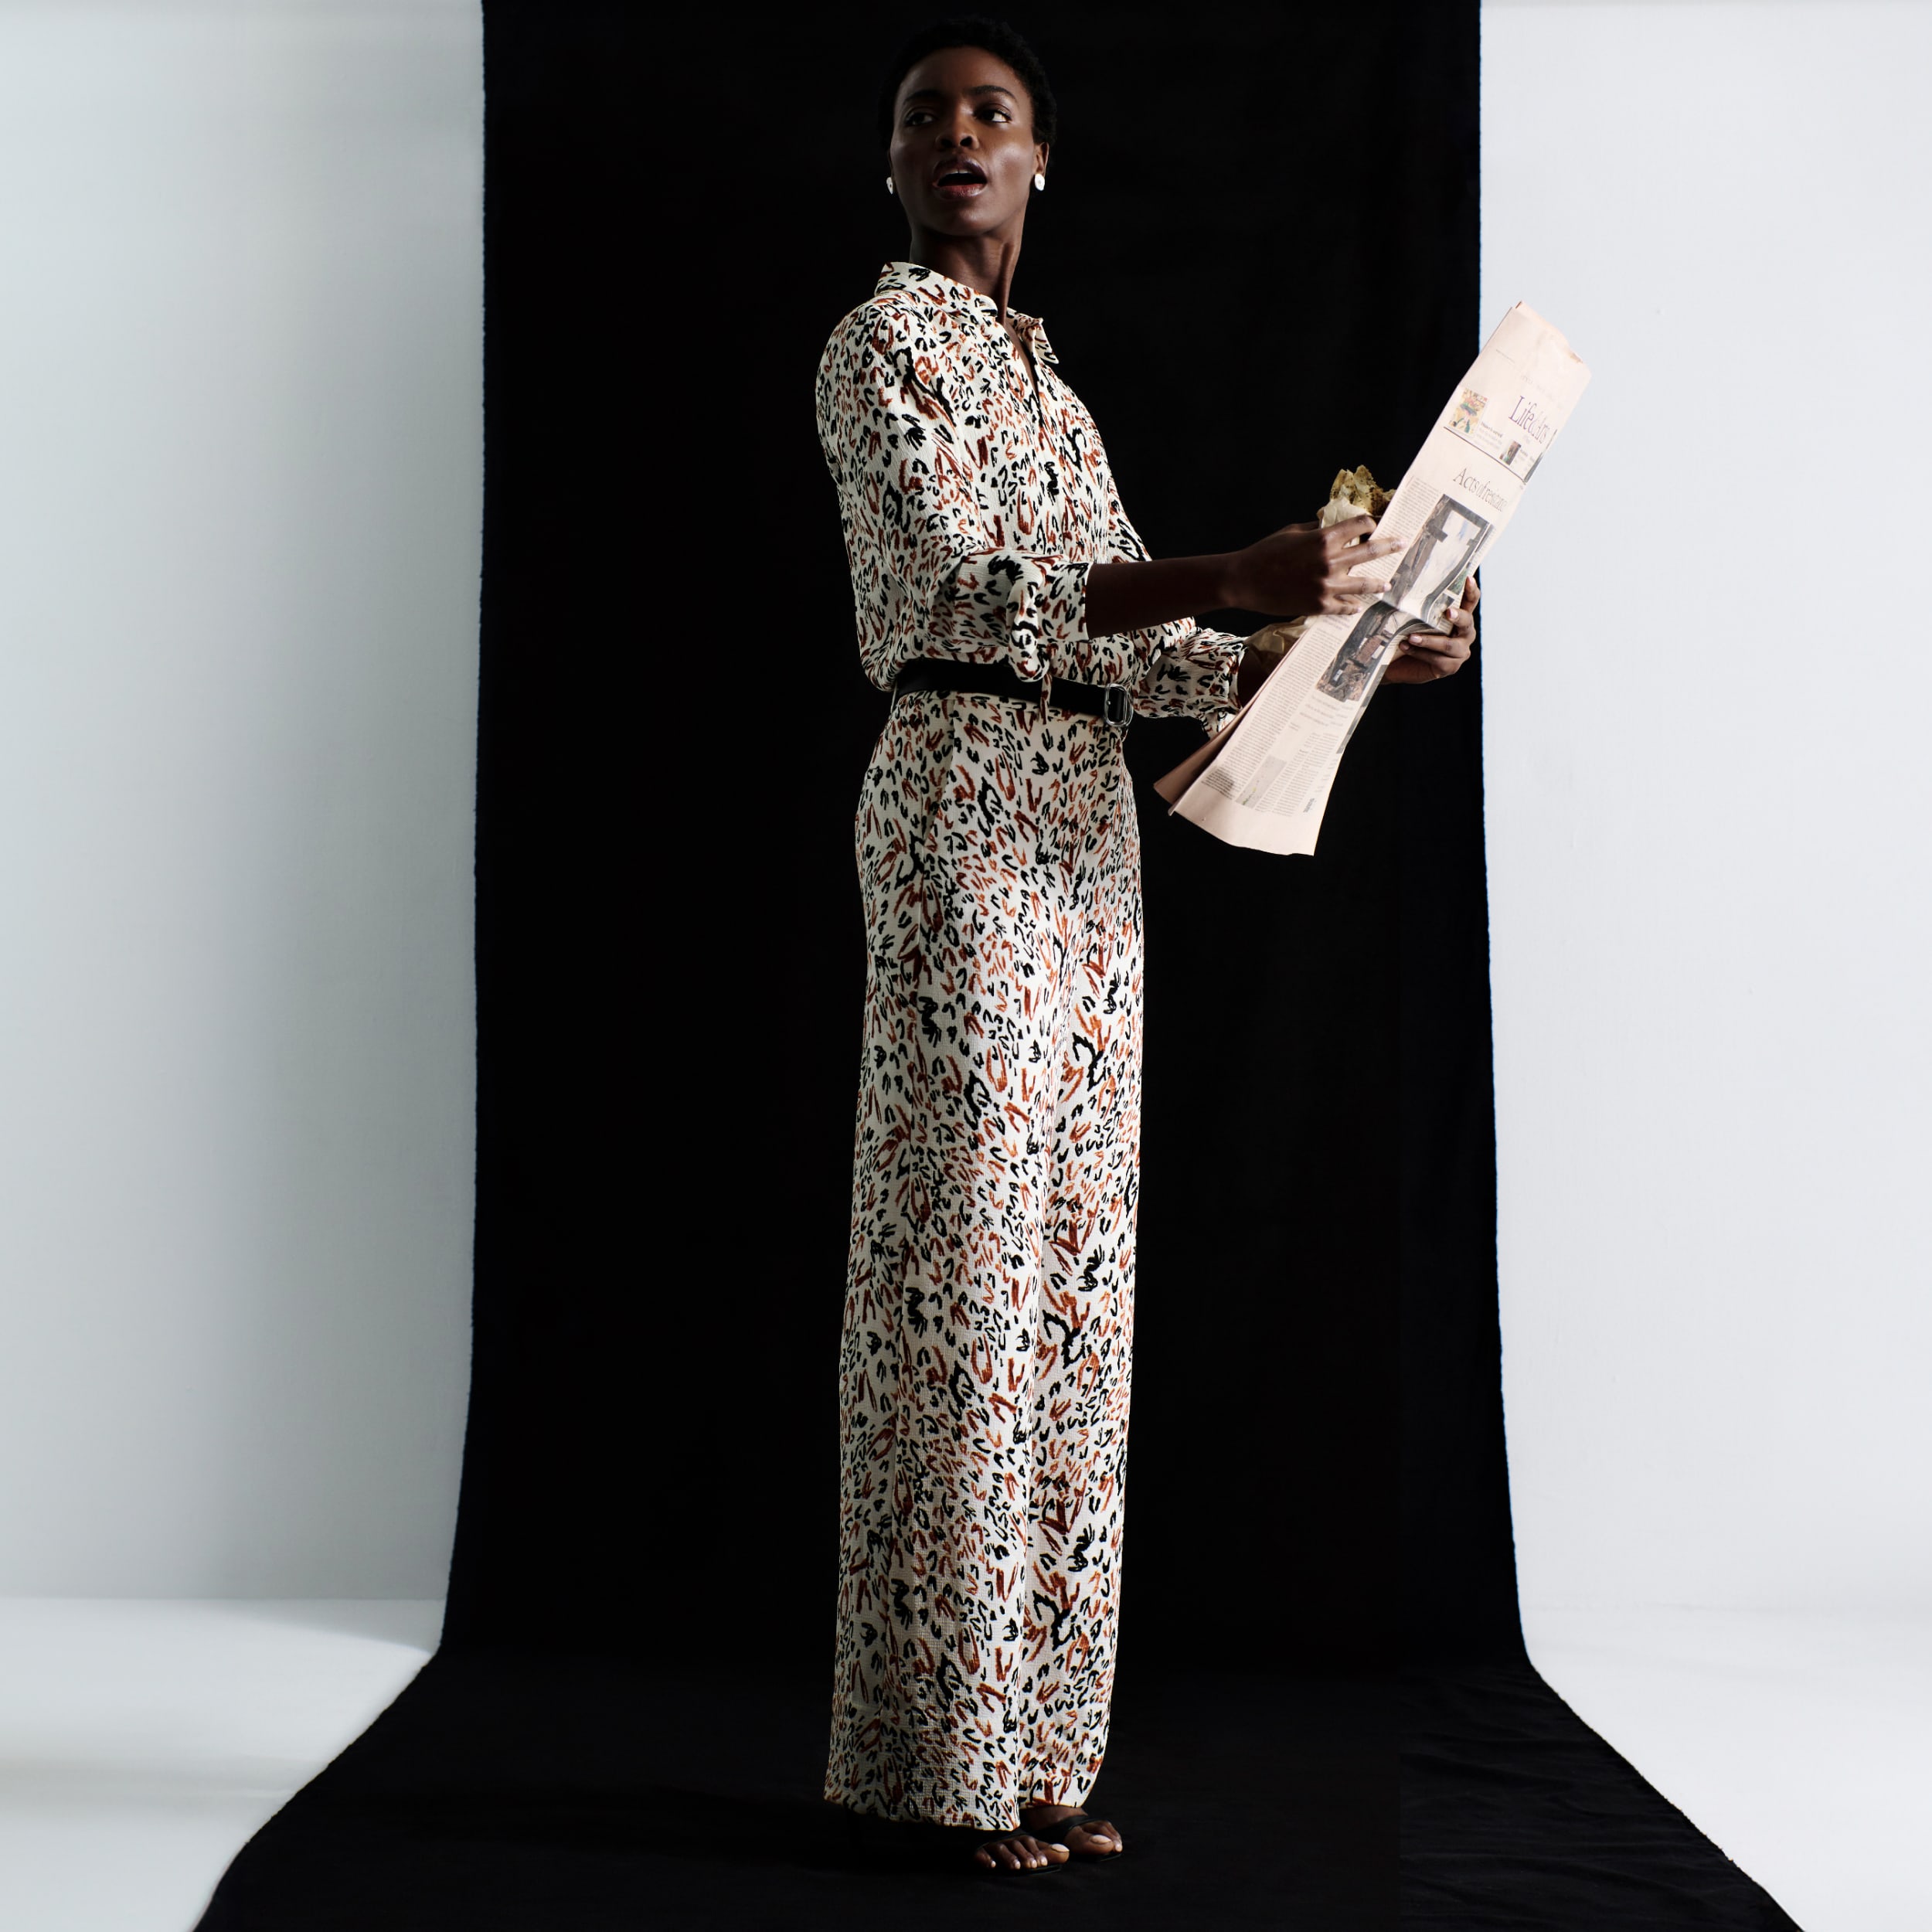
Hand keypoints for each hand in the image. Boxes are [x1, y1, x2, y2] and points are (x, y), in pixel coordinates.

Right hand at [1219, 515, 1403, 618]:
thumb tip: (1332, 524)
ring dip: (1378, 582)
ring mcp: (1326, 586)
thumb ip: (1316, 529)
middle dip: (1391, 545)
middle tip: (1403, 543)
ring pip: (1364, 584)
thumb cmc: (1265, 553)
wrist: (1243, 581)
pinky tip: (1359, 605)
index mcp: (1323, 538)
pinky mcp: (1319, 605)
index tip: (1376, 524)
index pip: (1361, 525)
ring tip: (1387, 583)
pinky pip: (1345, 606)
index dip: (1371, 522)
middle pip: (1371, 551)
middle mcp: (1330, 561)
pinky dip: (1353, 606)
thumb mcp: (1292, 532)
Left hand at [1382, 571, 1478, 684]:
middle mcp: (1465, 633)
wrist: (1398, 662)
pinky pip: (1437, 660)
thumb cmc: (1410, 634)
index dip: (1471, 590)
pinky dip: (1420, 653)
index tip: (1468, 578)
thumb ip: (1421, 608)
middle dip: (1458, 616)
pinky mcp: (1450, 667)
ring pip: (1449, 645)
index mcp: (1460, 617)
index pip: (1470, 601)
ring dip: (1429, 640)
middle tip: (1447, 612)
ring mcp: (1460, 651)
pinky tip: (1405, 646)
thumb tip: (1409, 585)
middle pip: (1466, 622)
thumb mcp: (1415, 619)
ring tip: (1411, 636)